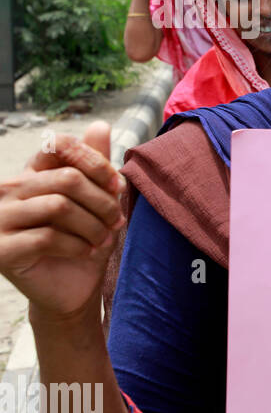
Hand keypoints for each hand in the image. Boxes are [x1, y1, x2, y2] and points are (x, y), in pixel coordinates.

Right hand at [0, 122, 123, 320]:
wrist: (72, 287)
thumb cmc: (84, 238)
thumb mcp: (97, 199)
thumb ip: (95, 164)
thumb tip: (100, 125)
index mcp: (30, 172)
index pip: (59, 145)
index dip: (94, 162)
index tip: (117, 185)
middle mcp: (9, 190)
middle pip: (67, 179)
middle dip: (102, 201)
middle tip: (116, 221)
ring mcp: (0, 219)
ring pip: (59, 206)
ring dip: (93, 225)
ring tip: (104, 238)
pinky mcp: (1, 249)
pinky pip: (48, 237)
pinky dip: (78, 245)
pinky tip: (86, 252)